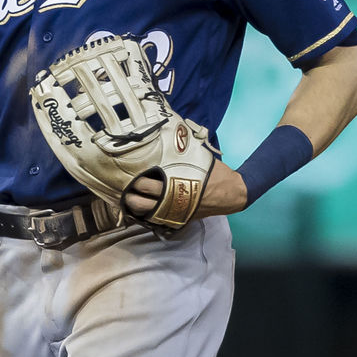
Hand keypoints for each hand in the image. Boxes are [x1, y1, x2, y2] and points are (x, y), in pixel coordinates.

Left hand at [123, 161, 247, 220]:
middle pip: (141, 201)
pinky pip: (156, 220)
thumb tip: (167, 137)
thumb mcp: (197, 158)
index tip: (126, 172)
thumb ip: (179, 153)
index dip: (133, 179)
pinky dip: (146, 214)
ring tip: (128, 196)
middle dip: (130, 193)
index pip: (146, 185)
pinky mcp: (178, 219)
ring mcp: (174, 212)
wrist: (232, 193)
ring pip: (146, 213)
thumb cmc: (214, 173)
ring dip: (134, 206)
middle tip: (124, 184)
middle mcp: (172, 200)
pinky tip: (140, 206)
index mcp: (175, 183)